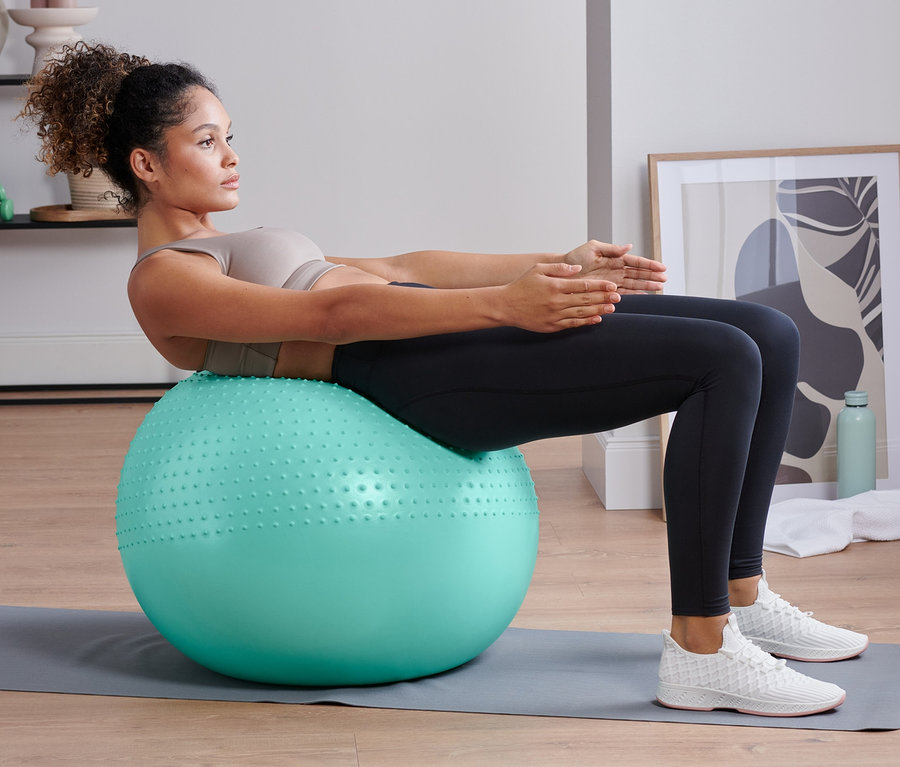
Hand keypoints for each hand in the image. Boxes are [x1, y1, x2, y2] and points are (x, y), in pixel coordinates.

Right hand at [501, 262, 619, 331]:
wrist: (505, 306)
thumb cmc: (521, 286)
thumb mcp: (538, 270)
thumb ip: (559, 268)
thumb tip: (579, 269)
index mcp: (555, 286)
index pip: (584, 285)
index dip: (600, 286)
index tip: (612, 286)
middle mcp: (557, 301)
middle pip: (586, 300)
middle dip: (604, 298)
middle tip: (618, 297)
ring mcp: (554, 315)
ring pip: (582, 313)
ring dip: (599, 310)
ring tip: (612, 308)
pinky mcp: (551, 326)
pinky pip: (573, 324)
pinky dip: (586, 322)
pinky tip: (597, 319)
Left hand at [563, 240, 666, 292]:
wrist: (563, 273)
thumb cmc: (576, 258)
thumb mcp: (593, 248)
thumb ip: (612, 249)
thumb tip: (629, 246)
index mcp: (615, 258)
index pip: (636, 261)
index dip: (649, 265)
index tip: (662, 268)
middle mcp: (616, 270)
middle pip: (638, 274)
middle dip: (652, 276)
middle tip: (664, 280)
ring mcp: (612, 281)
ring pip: (634, 284)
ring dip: (647, 286)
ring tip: (659, 287)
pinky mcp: (607, 291)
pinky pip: (624, 293)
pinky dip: (635, 294)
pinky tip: (644, 295)